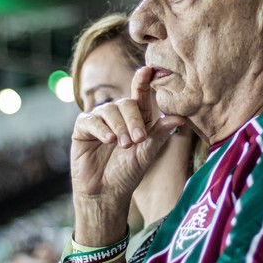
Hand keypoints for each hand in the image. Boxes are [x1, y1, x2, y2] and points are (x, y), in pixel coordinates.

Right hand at [71, 66, 186, 241]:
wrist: (106, 192)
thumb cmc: (129, 173)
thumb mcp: (148, 151)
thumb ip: (160, 132)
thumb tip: (180, 117)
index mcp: (136, 117)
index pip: (140, 94)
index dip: (143, 81)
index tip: (148, 70)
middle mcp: (117, 115)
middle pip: (126, 103)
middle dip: (134, 120)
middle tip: (138, 140)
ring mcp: (99, 120)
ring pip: (109, 110)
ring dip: (119, 127)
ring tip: (124, 145)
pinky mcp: (83, 128)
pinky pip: (91, 119)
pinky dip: (102, 129)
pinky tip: (109, 141)